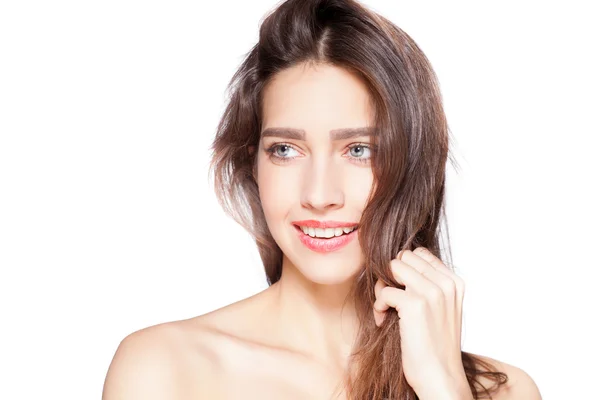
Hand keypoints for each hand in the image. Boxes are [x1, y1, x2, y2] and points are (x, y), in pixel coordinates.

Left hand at [372, 247, 471, 399]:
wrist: (440, 376)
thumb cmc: (435, 345)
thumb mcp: (441, 308)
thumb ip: (428, 284)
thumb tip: (397, 264)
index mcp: (455, 282)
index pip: (420, 253)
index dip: (404, 270)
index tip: (402, 291)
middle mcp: (446, 284)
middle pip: (404, 257)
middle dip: (392, 276)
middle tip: (391, 300)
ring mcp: (431, 292)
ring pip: (393, 267)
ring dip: (383, 288)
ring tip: (387, 309)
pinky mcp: (415, 305)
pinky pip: (384, 291)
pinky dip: (378, 307)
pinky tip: (383, 321)